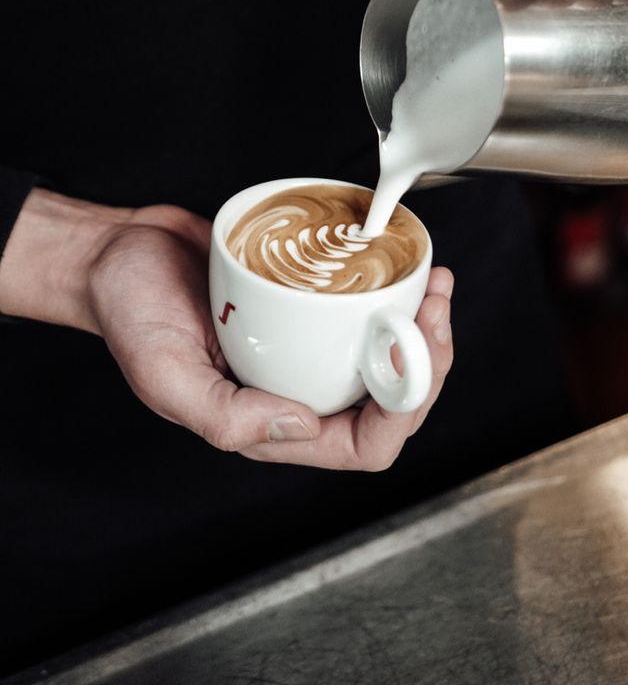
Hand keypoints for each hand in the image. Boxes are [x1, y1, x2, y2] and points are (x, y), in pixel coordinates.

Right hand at [81, 203, 453, 470]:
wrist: (119, 254)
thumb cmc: (131, 315)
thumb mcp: (165, 375)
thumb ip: (227, 417)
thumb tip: (304, 427)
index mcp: (271, 424)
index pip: (363, 447)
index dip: (402, 412)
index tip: (410, 354)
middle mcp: (297, 388)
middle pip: (392, 400)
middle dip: (427, 362)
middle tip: (434, 310)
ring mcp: (306, 347)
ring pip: (388, 355)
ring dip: (422, 327)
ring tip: (434, 285)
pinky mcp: (307, 306)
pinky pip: (366, 309)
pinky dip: (396, 293)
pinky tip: (407, 268)